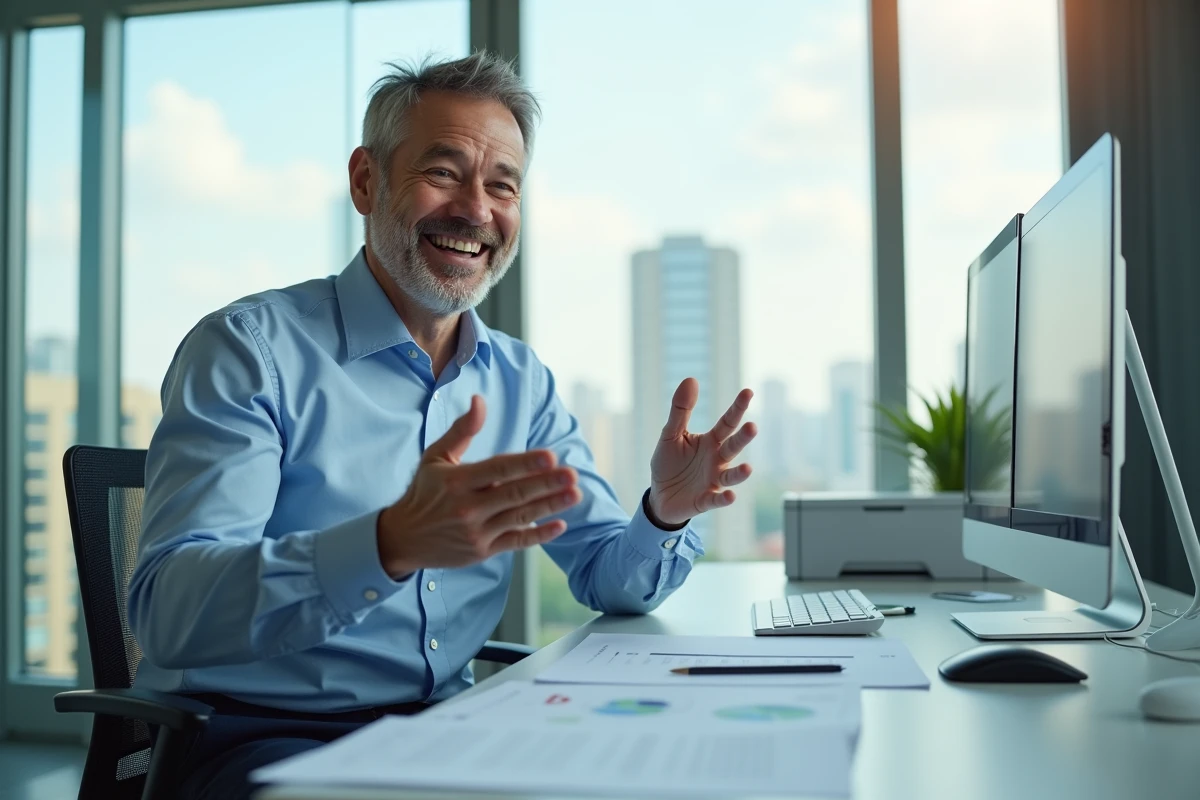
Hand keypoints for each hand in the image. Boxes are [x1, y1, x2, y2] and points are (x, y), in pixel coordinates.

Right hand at [376, 395, 581, 577]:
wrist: (403, 537)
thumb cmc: (425, 492)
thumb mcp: (436, 457)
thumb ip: (462, 429)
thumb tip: (479, 400)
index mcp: (458, 481)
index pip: (498, 469)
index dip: (525, 463)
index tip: (550, 457)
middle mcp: (468, 507)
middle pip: (514, 494)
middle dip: (545, 484)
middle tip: (572, 475)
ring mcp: (476, 532)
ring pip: (519, 518)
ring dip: (549, 506)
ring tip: (575, 494)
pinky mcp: (482, 551)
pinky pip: (515, 543)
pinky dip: (538, 536)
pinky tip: (559, 525)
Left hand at [648, 378, 756, 525]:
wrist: (660, 496)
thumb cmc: (669, 464)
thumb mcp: (671, 434)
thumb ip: (681, 410)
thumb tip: (691, 379)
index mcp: (710, 442)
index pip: (727, 423)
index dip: (738, 408)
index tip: (748, 392)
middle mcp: (717, 460)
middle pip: (733, 447)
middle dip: (743, 438)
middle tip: (752, 426)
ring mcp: (713, 481)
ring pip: (731, 476)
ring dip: (740, 473)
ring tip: (748, 468)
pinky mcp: (704, 501)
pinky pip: (716, 500)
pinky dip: (723, 499)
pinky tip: (730, 495)